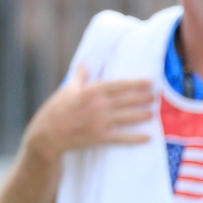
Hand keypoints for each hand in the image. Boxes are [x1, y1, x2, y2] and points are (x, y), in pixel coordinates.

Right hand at [24, 64, 154, 159]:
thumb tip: (84, 64)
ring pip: (128, 117)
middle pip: (127, 100)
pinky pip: (122, 137)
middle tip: (155, 97)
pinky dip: (136, 138)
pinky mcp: (100, 137)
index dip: (136, 83)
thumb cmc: (56, 110)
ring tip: (153, 113)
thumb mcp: (68, 90)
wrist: (46, 135)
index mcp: (92, 91)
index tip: (150, 82)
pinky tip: (148, 137)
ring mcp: (100, 122)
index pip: (119, 85)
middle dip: (143, 98)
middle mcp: (98, 105)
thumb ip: (80, 77)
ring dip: (142, 115)